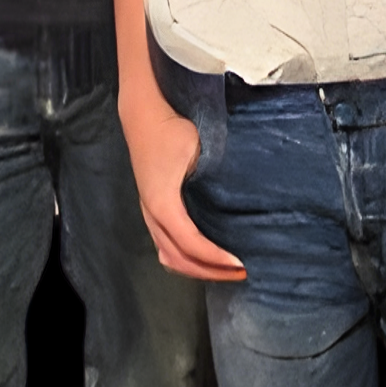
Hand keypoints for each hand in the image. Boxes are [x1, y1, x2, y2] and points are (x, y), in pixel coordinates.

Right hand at [118, 92, 245, 279]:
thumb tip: (238, 205)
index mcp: (162, 204)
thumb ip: (213, 180)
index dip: (215, 259)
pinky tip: (204, 258)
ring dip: (196, 269)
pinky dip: (185, 259)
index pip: (191, 244)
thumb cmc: (172, 131)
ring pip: (169, 256)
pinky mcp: (151, 209)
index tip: (241, 264)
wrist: (144, 114)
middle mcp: (152, 214)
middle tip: (241, 272)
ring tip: (224, 270)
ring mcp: (149, 213)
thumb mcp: (198, 152)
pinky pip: (165, 246)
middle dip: (210, 271)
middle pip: (179, 259)